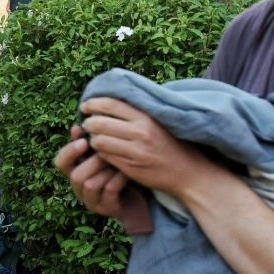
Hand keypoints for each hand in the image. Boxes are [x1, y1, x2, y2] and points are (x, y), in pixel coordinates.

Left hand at [75, 97, 212, 196]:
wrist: (188, 172)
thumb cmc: (171, 144)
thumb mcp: (158, 122)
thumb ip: (137, 112)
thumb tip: (110, 101)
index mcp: (146, 118)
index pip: (111, 105)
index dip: (93, 104)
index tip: (86, 106)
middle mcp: (140, 133)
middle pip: (100, 123)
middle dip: (88, 123)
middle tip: (86, 124)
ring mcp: (134, 152)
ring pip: (99, 141)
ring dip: (92, 139)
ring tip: (94, 138)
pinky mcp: (130, 168)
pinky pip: (105, 157)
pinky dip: (99, 153)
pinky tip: (102, 151)